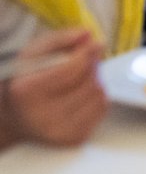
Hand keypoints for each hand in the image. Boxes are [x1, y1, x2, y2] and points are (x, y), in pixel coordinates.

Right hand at [0, 29, 105, 147]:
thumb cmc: (25, 83)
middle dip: (91, 66)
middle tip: (82, 62)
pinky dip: (96, 96)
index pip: (72, 68)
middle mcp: (42, 116)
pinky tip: (80, 95)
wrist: (15, 120)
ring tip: (77, 80)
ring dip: (94, 81)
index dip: (86, 52)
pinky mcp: (74, 139)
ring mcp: (59, 131)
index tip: (91, 44)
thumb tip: (86, 35)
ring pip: (99, 93)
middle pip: (89, 80)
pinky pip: (102, 108)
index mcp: (27, 92)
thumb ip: (60, 40)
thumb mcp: (32, 55)